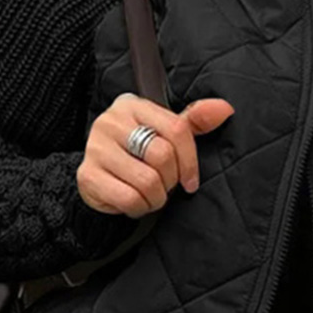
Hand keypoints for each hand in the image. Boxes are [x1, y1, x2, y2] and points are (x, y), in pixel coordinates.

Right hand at [76, 93, 234, 217]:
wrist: (100, 180)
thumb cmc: (138, 155)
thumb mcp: (166, 135)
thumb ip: (194, 122)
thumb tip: (225, 109)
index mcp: (132, 105)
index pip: (177, 129)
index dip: (190, 160)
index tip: (191, 180)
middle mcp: (111, 122)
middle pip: (162, 155)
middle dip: (170, 180)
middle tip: (163, 185)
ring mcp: (95, 147)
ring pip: (147, 180)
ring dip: (156, 197)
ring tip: (149, 194)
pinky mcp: (87, 175)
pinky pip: (129, 198)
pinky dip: (139, 207)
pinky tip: (136, 202)